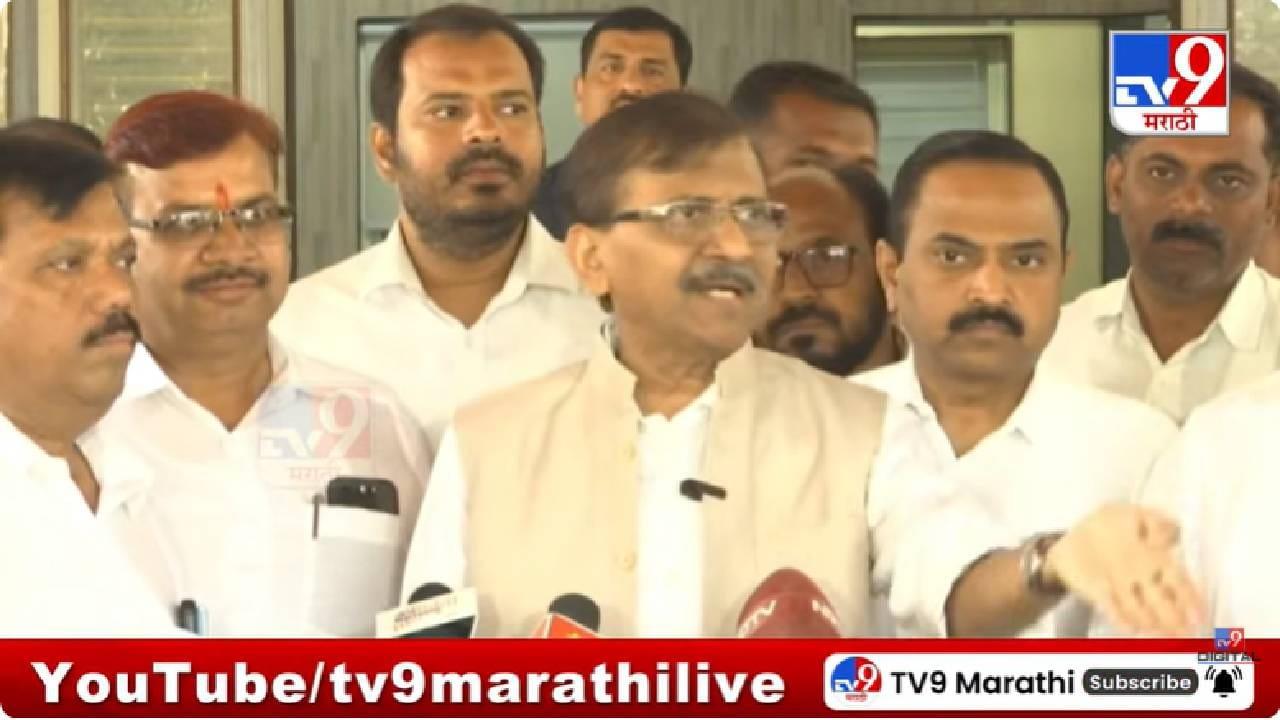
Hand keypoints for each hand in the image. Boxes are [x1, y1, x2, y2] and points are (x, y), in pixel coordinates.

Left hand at [1042, 503, 1203, 635]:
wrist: (1071, 537)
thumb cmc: (1108, 525)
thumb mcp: (1133, 514)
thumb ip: (1157, 524)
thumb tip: (1166, 539)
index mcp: (1154, 559)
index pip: (1178, 581)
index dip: (1190, 598)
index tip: (1199, 614)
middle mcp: (1141, 578)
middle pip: (1162, 601)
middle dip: (1175, 617)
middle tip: (1185, 632)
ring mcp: (1120, 587)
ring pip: (1140, 608)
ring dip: (1151, 621)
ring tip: (1162, 632)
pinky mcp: (1098, 592)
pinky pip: (1110, 607)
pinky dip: (1120, 618)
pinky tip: (1130, 628)